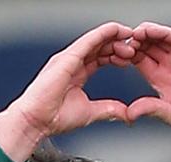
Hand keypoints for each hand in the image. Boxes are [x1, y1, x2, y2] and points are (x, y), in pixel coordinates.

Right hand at [0, 22, 135, 159]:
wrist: (36, 122)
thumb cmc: (53, 118)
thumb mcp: (89, 113)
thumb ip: (107, 110)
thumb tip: (125, 113)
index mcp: (77, 74)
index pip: (100, 58)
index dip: (116, 56)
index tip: (131, 58)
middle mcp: (72, 63)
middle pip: (99, 47)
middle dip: (118, 45)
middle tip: (134, 48)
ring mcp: (68, 58)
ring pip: (95, 40)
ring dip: (113, 37)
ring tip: (129, 36)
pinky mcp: (66, 58)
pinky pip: (87, 41)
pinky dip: (102, 34)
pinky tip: (114, 30)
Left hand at [126, 22, 170, 143]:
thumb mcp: (169, 114)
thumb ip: (150, 109)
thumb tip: (129, 113)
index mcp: (158, 77)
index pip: (138, 59)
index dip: (126, 54)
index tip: (113, 54)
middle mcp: (168, 64)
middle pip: (147, 45)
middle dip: (134, 40)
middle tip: (121, 40)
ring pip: (160, 38)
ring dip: (147, 33)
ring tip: (135, 33)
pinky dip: (164, 32)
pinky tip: (152, 31)